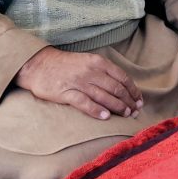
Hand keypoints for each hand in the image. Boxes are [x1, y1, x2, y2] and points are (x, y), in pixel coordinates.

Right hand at [15, 46, 142, 119]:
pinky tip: (105, 117)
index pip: (122, 77)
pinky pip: (84, 103)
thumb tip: (123, 87)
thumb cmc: (66, 65)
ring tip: (125, 115)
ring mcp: (78, 82)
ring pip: (104, 96)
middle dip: (128, 101)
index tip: (139, 100)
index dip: (133, 90)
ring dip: (117, 107)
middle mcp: (90, 71)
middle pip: (116, 88)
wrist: (38, 65)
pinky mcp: (65, 93)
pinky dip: (96, 110)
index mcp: (98, 62)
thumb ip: (104, 72)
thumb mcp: (88, 61)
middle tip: (134, 111)